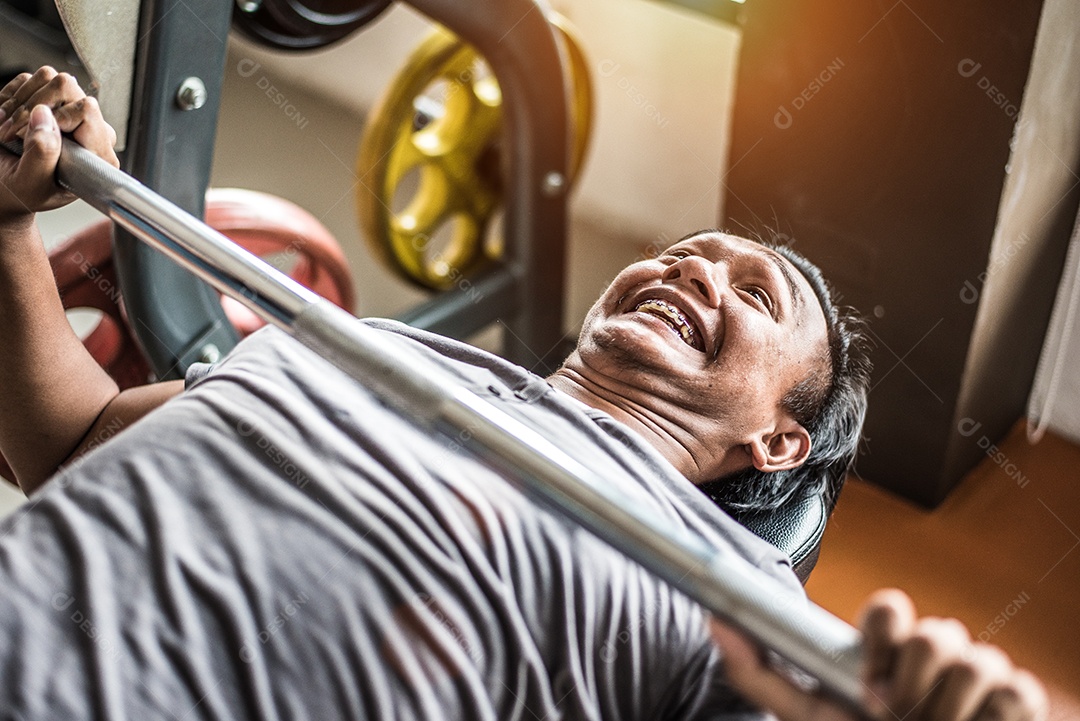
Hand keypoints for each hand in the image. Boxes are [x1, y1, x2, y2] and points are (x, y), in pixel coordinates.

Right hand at [0, 67, 118, 223]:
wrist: (4, 187)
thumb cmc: (23, 192)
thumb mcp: (31, 183)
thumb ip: (42, 154)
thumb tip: (43, 115)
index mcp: (97, 154)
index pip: (87, 110)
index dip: (55, 117)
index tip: (33, 138)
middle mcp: (89, 129)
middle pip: (67, 86)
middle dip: (31, 106)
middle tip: (12, 133)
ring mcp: (69, 110)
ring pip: (47, 77)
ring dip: (18, 103)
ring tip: (9, 130)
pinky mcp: (48, 100)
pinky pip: (28, 79)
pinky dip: (10, 97)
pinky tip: (7, 120)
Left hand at [709, 589, 1047, 720]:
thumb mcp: (807, 714)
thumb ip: (758, 671)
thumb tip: (715, 621)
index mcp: (884, 650)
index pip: (890, 608)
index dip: (884, 628)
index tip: (868, 674)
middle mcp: (930, 653)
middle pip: (936, 631)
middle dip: (913, 682)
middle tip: (894, 714)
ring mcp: (976, 672)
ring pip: (974, 660)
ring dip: (945, 710)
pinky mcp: (1015, 697)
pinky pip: (1014, 691)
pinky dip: (989, 719)